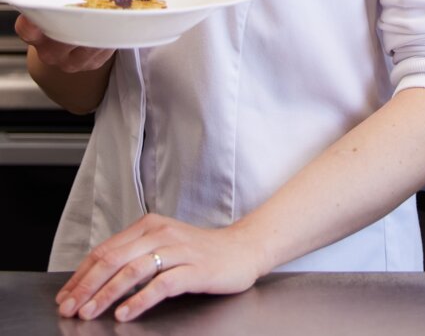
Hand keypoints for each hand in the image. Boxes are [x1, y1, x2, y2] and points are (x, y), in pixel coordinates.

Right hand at [15, 0, 113, 72]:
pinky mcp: (92, 62)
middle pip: (59, 43)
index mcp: (32, 26)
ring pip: (85, 48)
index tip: (52, 10)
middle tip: (94, 7)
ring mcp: (71, 59)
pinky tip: (120, 22)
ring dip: (98, 32)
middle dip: (76, 25)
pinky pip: (103, 53)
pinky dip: (111, 38)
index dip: (35, 23)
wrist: (74, 18)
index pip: (27, 28)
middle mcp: (48, 48)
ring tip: (113, 11)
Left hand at [55, 213, 263, 321]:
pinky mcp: (194, 269)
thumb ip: (134, 256)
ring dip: (106, 294)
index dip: (81, 275)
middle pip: (114, 258)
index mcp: (150, 225)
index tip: (65, 296)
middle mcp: (161, 233)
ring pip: (133, 270)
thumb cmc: (200, 253)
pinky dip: (139, 300)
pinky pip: (161, 284)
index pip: (106, 249)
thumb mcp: (164, 246)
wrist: (242, 250)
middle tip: (70, 308)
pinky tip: (125, 313)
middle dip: (87, 286)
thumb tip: (96, 278)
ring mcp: (179, 250)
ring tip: (90, 313)